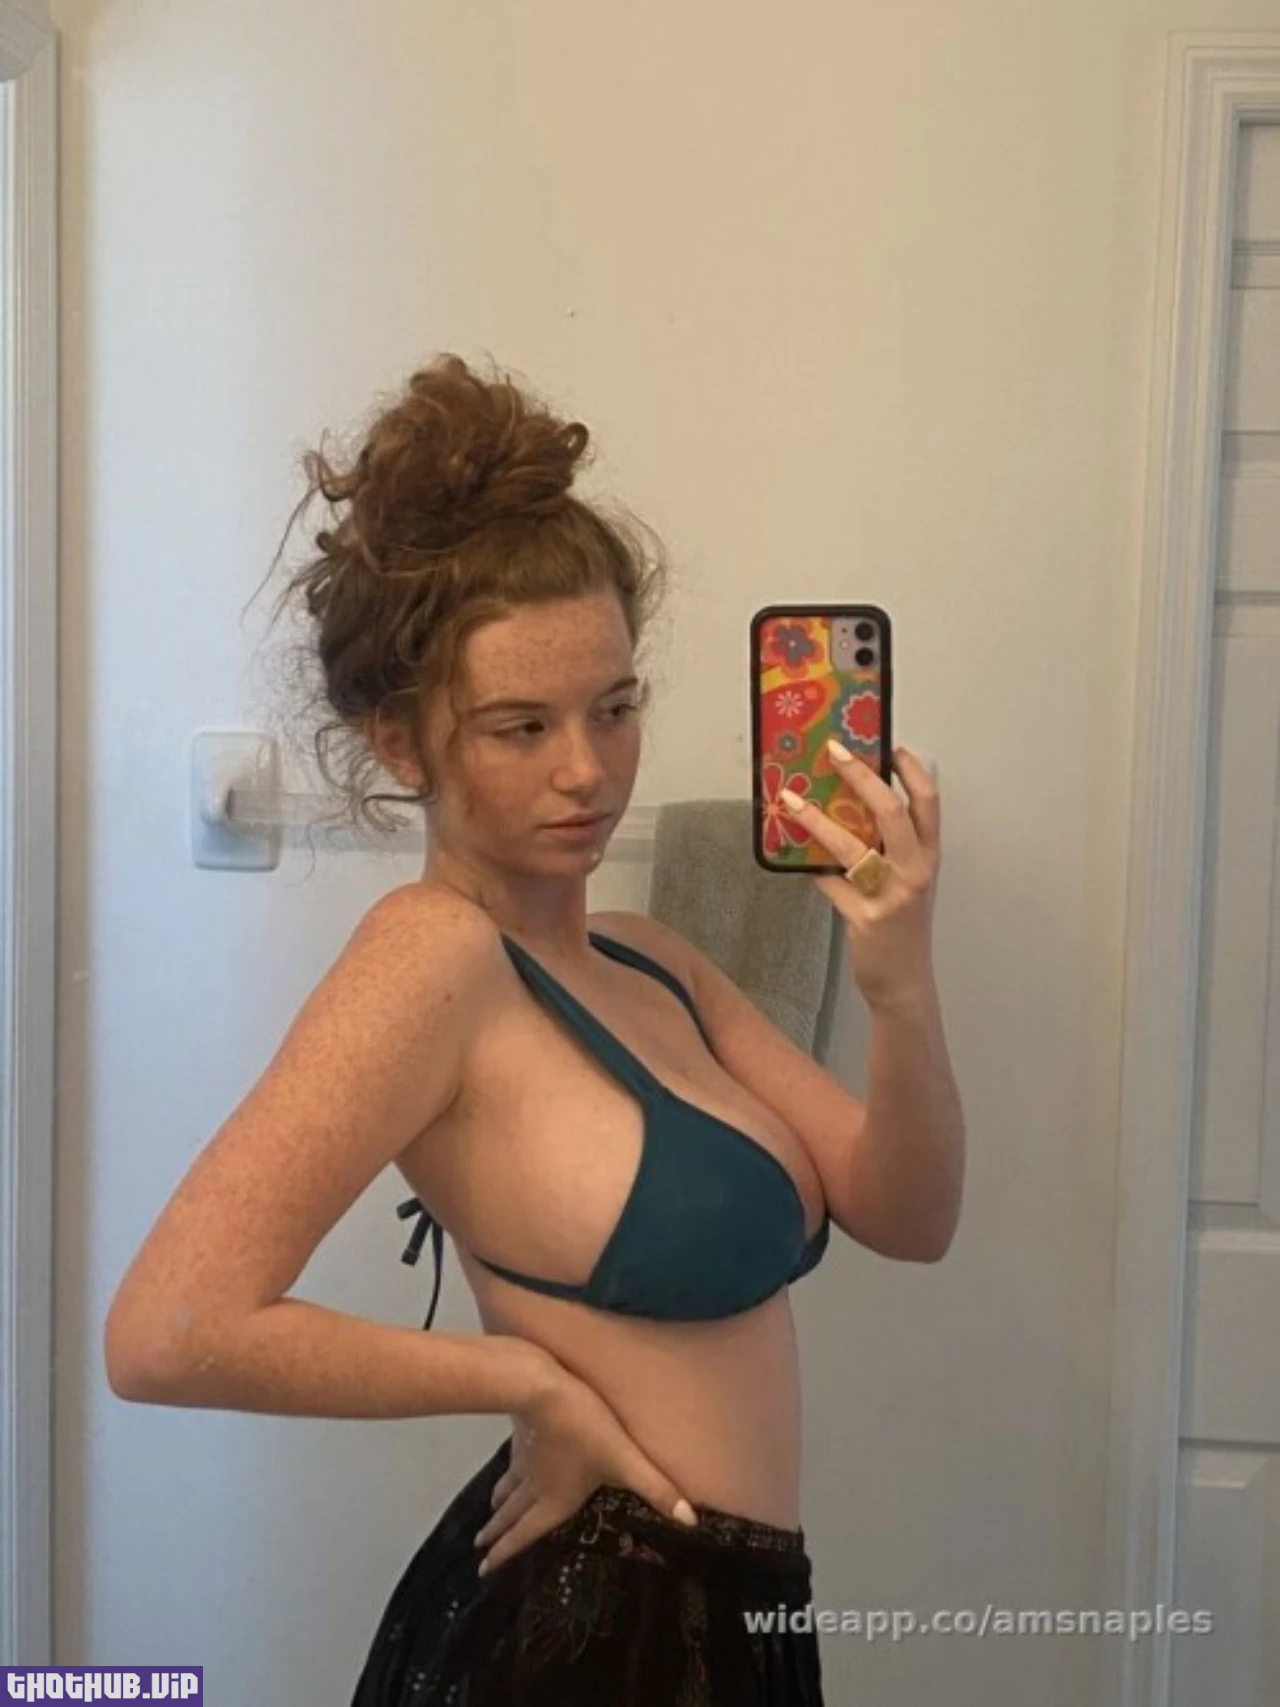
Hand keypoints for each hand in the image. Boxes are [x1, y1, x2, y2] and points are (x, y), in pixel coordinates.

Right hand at [473, 1364, 696, 1574]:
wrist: (543, 1385)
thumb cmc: (584, 1428)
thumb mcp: (625, 1459)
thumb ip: (657, 1489)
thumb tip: (691, 1522)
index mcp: (553, 1500)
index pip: (525, 1533)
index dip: (506, 1552)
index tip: (484, 1569)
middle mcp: (533, 1486)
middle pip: (511, 1514)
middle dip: (497, 1534)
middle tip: (479, 1547)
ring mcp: (524, 1459)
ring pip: (507, 1487)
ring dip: (498, 1504)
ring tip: (490, 1510)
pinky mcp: (521, 1433)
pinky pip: (510, 1460)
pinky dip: (505, 1472)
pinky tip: (507, 1466)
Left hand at [779, 743, 941, 1010]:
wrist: (906, 982)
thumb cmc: (903, 929)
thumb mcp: (907, 884)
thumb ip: (889, 851)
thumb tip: (849, 815)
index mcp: (928, 857)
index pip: (928, 803)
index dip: (911, 771)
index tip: (890, 747)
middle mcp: (915, 871)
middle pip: (891, 811)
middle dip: (861, 776)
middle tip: (835, 752)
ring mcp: (891, 894)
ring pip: (851, 846)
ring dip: (817, 820)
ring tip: (792, 800)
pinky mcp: (865, 917)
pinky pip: (829, 884)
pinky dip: (813, 873)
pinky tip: (799, 865)